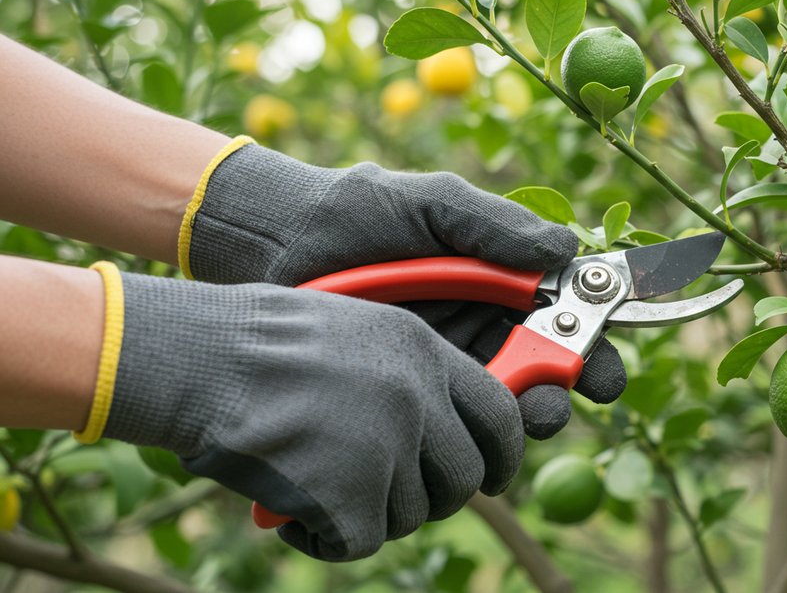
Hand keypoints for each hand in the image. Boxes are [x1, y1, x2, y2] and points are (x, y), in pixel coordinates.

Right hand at [102, 272, 525, 560]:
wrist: (194, 360)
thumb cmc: (254, 345)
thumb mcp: (352, 333)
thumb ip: (406, 377)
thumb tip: (440, 431)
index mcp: (423, 352)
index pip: (501, 414)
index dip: (503, 455)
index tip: (493, 477)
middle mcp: (418, 397)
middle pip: (464, 477)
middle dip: (435, 498)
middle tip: (389, 498)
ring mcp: (387, 446)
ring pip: (411, 514)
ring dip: (370, 514)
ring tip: (317, 487)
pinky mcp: (350, 495)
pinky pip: (360, 542)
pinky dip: (324, 538)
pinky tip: (291, 513)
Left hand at [183, 141, 625, 436]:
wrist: (273, 242)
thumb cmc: (356, 211)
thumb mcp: (430, 203)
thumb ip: (495, 224)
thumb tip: (568, 249)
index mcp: (500, 278)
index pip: (563, 314)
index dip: (592, 345)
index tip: (603, 373)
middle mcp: (482, 324)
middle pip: (543, 370)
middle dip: (561, 392)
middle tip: (558, 403)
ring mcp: (445, 361)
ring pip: (501, 403)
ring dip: (522, 416)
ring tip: (521, 418)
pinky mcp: (407, 390)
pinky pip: (448, 419)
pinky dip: (466, 431)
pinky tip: (465, 434)